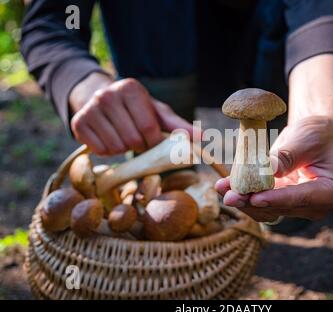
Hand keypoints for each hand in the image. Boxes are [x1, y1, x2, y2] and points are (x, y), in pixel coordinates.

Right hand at [69, 73, 192, 154]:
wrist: (99, 98)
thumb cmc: (136, 108)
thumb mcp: (157, 112)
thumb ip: (179, 125)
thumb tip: (203, 137)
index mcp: (131, 88)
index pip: (149, 128)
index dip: (154, 141)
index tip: (153, 139)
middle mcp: (108, 95)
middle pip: (133, 139)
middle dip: (139, 145)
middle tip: (137, 137)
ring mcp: (90, 108)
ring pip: (116, 147)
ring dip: (124, 148)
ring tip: (123, 135)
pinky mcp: (78, 123)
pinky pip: (100, 151)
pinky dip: (108, 150)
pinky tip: (109, 137)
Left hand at [215, 116, 332, 221]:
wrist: (318, 133)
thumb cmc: (319, 133)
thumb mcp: (305, 140)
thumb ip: (286, 157)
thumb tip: (266, 170)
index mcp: (332, 192)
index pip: (301, 198)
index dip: (276, 199)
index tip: (255, 198)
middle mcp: (317, 206)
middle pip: (280, 207)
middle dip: (253, 201)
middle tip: (230, 195)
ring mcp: (298, 206)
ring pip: (267, 209)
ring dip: (244, 200)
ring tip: (223, 189)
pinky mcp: (283, 201)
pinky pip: (261, 201)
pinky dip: (244, 194)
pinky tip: (225, 186)